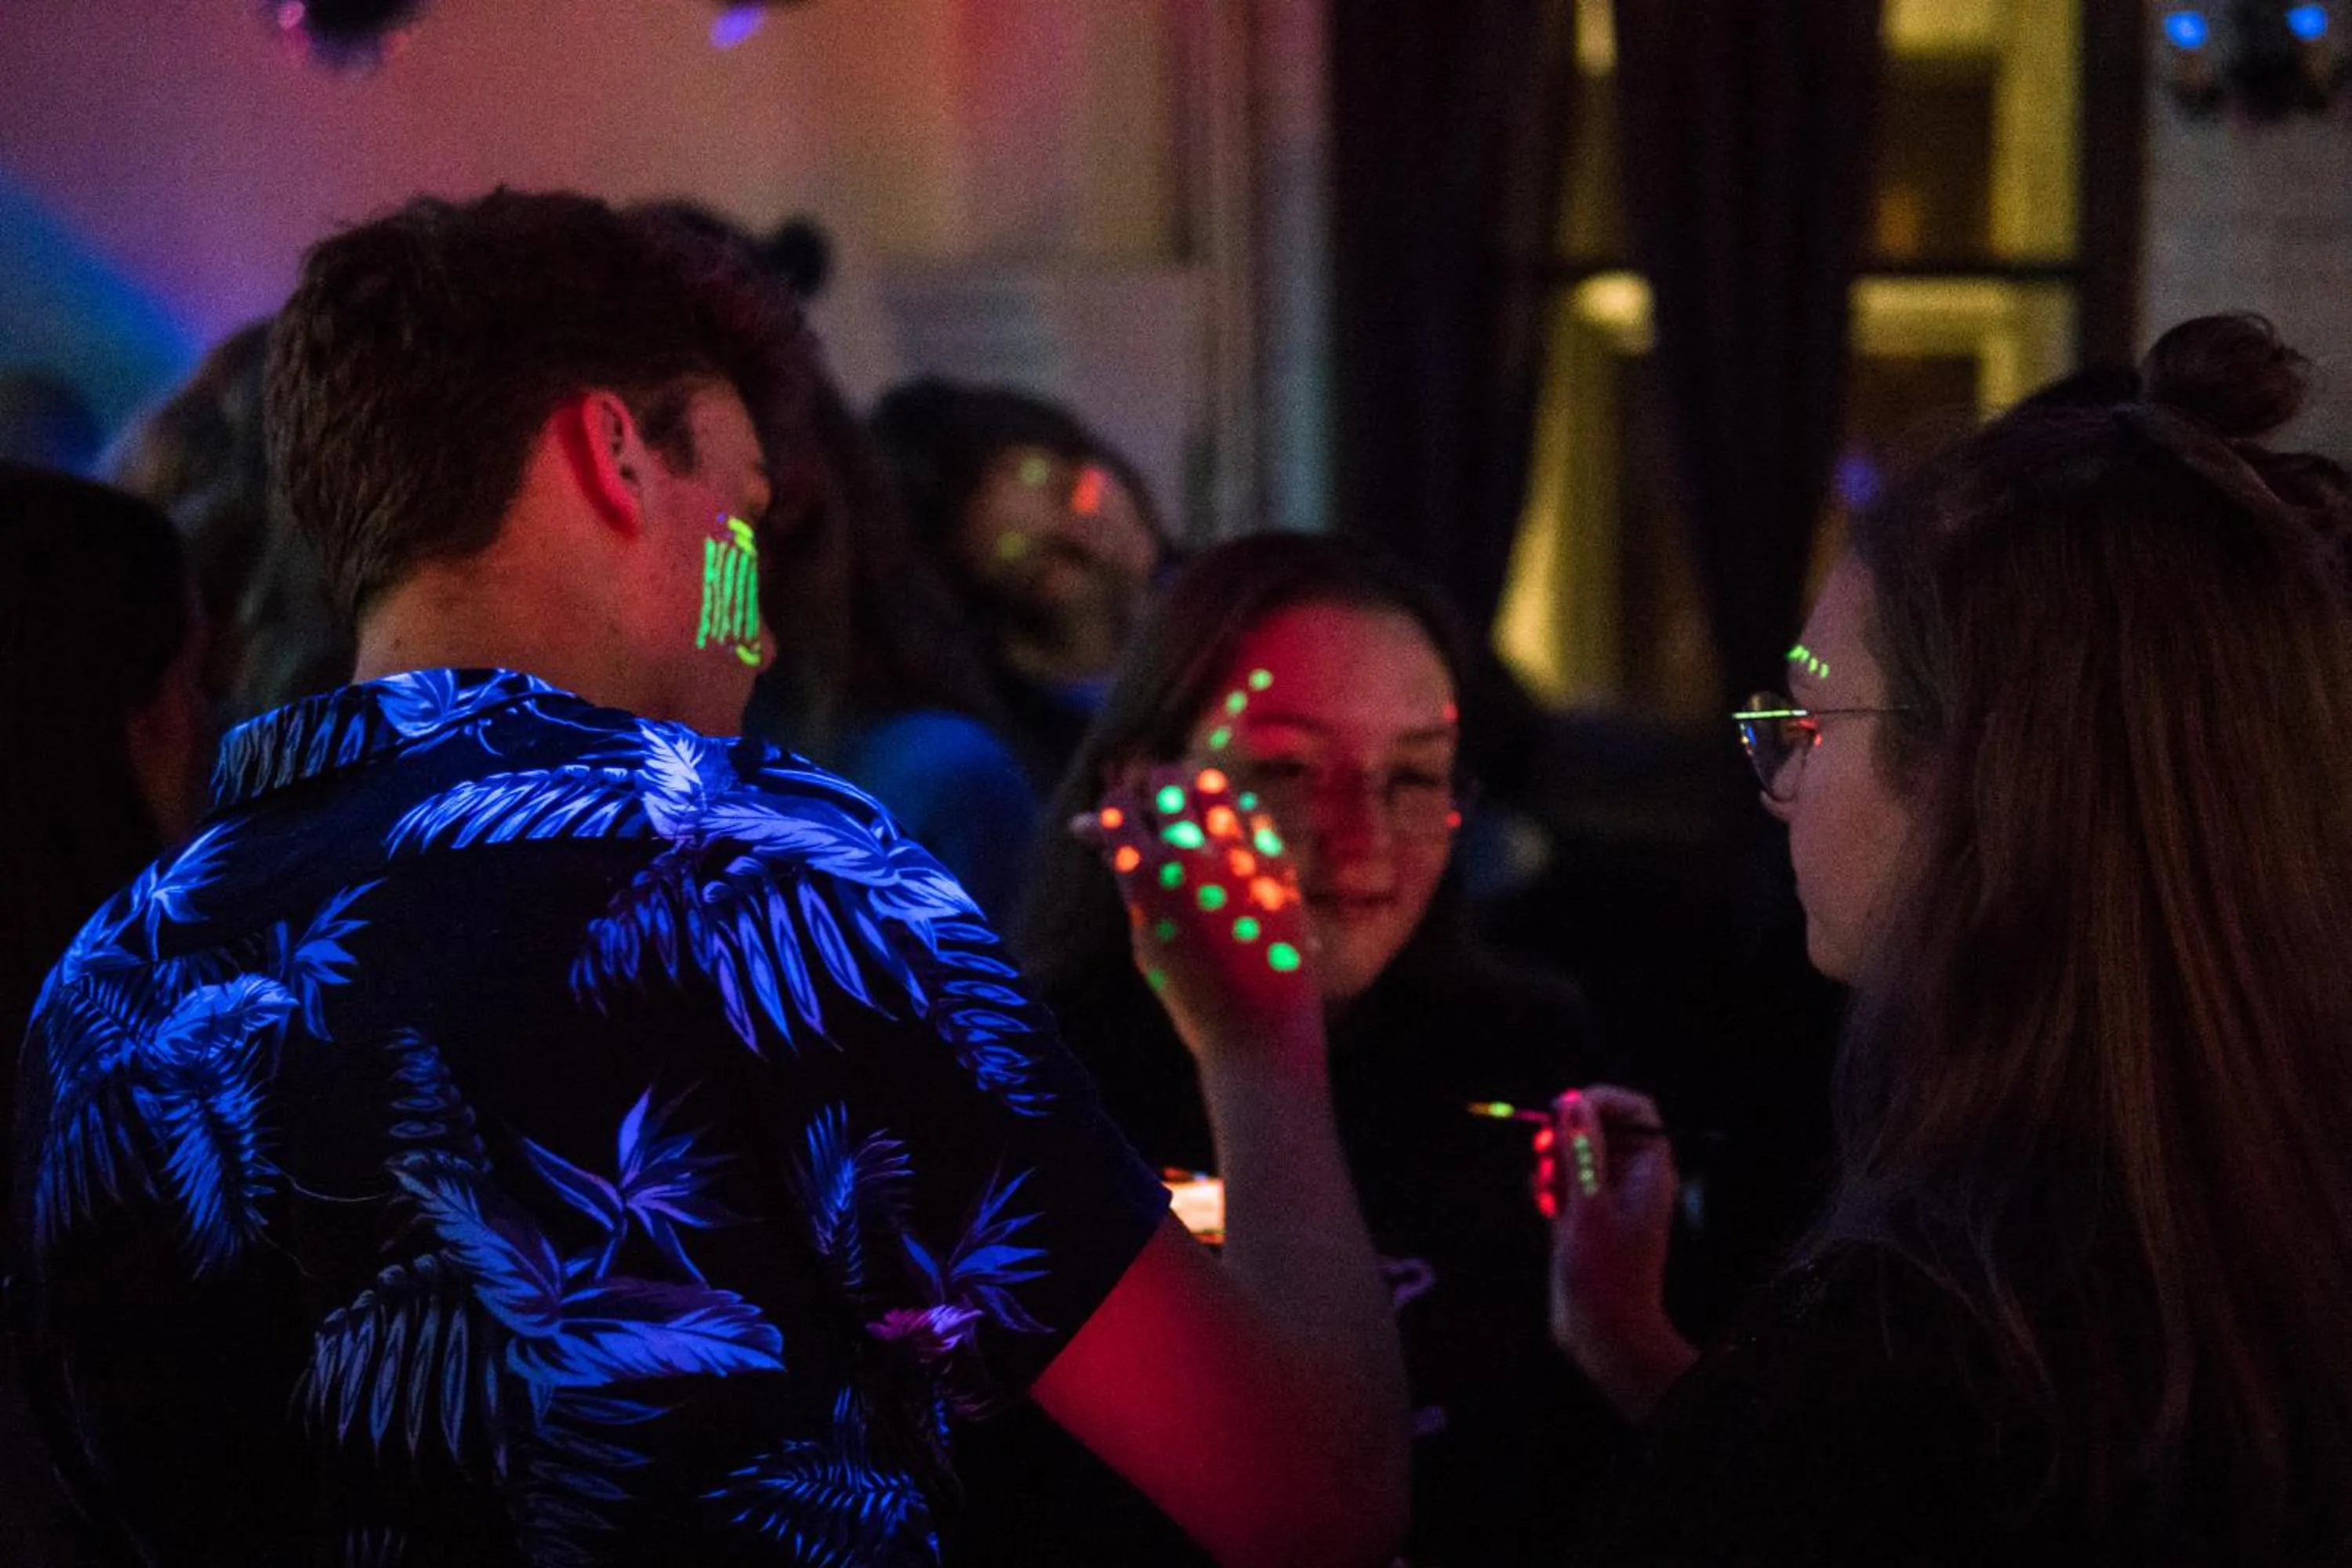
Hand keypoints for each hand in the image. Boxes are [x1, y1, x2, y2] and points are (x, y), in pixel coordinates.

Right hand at [1077, 761, 1320, 1077]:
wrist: (1256, 1029)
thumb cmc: (1190, 988)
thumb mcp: (1144, 933)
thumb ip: (1123, 875)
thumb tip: (1087, 826)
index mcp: (1145, 877)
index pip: (1120, 806)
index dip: (1117, 803)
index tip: (1124, 812)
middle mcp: (1190, 857)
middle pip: (1167, 781)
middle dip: (1158, 785)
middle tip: (1159, 801)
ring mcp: (1239, 858)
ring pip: (1215, 786)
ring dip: (1200, 791)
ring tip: (1197, 810)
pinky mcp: (1277, 866)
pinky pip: (1254, 814)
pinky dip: (1238, 815)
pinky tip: (1233, 833)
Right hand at [1538, 1085, 1697, 1418]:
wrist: (1604, 1333)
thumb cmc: (1605, 1274)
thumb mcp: (1589, 1206)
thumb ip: (1581, 1150)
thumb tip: (1572, 1102)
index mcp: (1649, 1170)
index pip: (1634, 1110)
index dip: (1599, 1100)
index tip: (1563, 1109)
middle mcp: (1631, 1179)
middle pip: (1599, 1128)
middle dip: (1566, 1135)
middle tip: (1542, 1152)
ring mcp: (1607, 1199)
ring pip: (1576, 1155)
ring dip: (1552, 1163)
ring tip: (1545, 1191)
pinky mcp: (1584, 1217)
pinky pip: (1564, 1182)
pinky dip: (1548, 1187)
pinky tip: (1544, 1208)